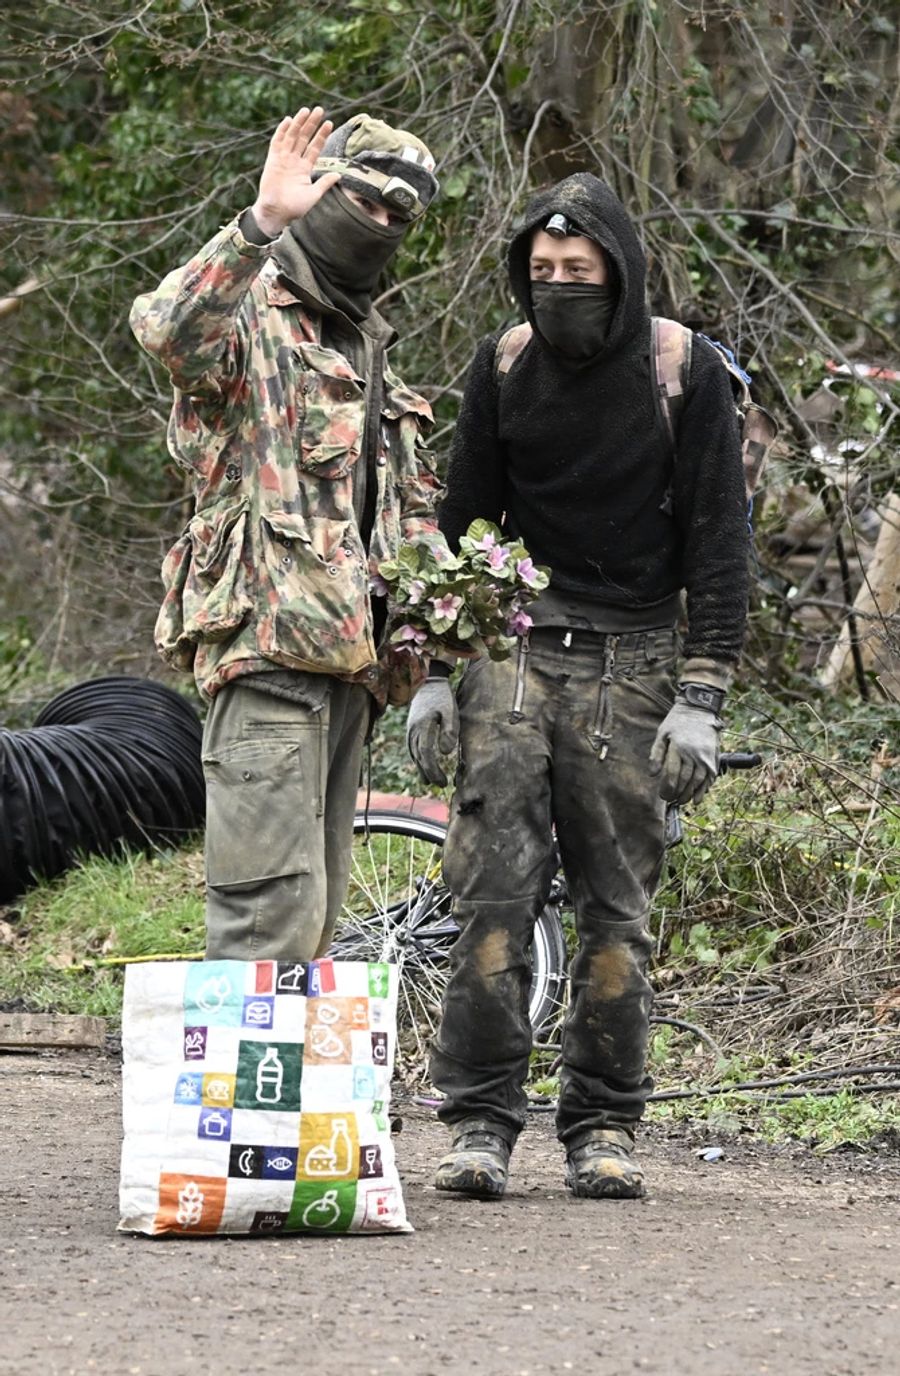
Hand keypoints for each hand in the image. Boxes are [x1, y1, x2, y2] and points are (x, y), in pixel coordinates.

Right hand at [251, 106, 341, 236]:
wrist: (277, 213)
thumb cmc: (295, 208)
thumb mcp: (314, 195)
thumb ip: (324, 183)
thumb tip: (339, 174)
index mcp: (305, 169)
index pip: (315, 148)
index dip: (321, 135)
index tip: (329, 123)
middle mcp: (294, 161)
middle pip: (304, 138)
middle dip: (311, 124)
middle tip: (319, 109)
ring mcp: (283, 159)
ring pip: (292, 136)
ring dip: (299, 123)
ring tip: (306, 110)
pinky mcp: (272, 160)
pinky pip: (277, 142)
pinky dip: (282, 131)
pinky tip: (288, 120)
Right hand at [406, 679, 458, 786]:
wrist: (428, 683)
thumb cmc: (442, 697)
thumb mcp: (450, 711)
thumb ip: (448, 730)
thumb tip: (445, 752)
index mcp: (423, 726)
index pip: (426, 753)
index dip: (433, 769)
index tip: (443, 780)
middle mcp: (413, 730)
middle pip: (419, 757)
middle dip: (429, 773)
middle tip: (441, 784)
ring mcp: (410, 730)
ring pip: (414, 754)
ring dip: (421, 769)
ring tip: (429, 781)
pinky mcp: (411, 729)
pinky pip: (412, 748)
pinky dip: (417, 759)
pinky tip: (422, 766)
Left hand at [649, 700, 720, 805]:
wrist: (699, 710)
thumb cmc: (676, 722)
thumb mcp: (662, 734)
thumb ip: (656, 754)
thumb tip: (653, 775)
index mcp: (678, 747)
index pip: (671, 774)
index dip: (666, 788)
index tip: (662, 795)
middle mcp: (693, 753)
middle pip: (684, 780)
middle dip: (676, 793)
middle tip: (670, 800)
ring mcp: (705, 756)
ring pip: (697, 781)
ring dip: (689, 794)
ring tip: (681, 801)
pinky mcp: (714, 757)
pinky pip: (710, 777)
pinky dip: (703, 790)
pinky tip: (697, 798)